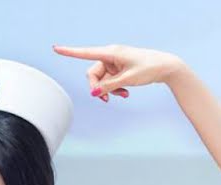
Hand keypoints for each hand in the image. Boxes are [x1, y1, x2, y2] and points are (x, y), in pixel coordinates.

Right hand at [53, 44, 185, 101]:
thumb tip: (95, 93)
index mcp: (111, 52)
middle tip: (107, 100)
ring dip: (110, 90)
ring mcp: (115, 62)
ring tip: (124, 95)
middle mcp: (111, 55)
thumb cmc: (149, 68)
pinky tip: (125, 93)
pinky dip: (116, 87)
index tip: (56, 48)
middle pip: (94, 73)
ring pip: (103, 79)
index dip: (70, 52)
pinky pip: (111, 80)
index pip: (86, 53)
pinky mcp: (120, 68)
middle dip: (99, 87)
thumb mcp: (128, 80)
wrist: (165, 67)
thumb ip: (110, 86)